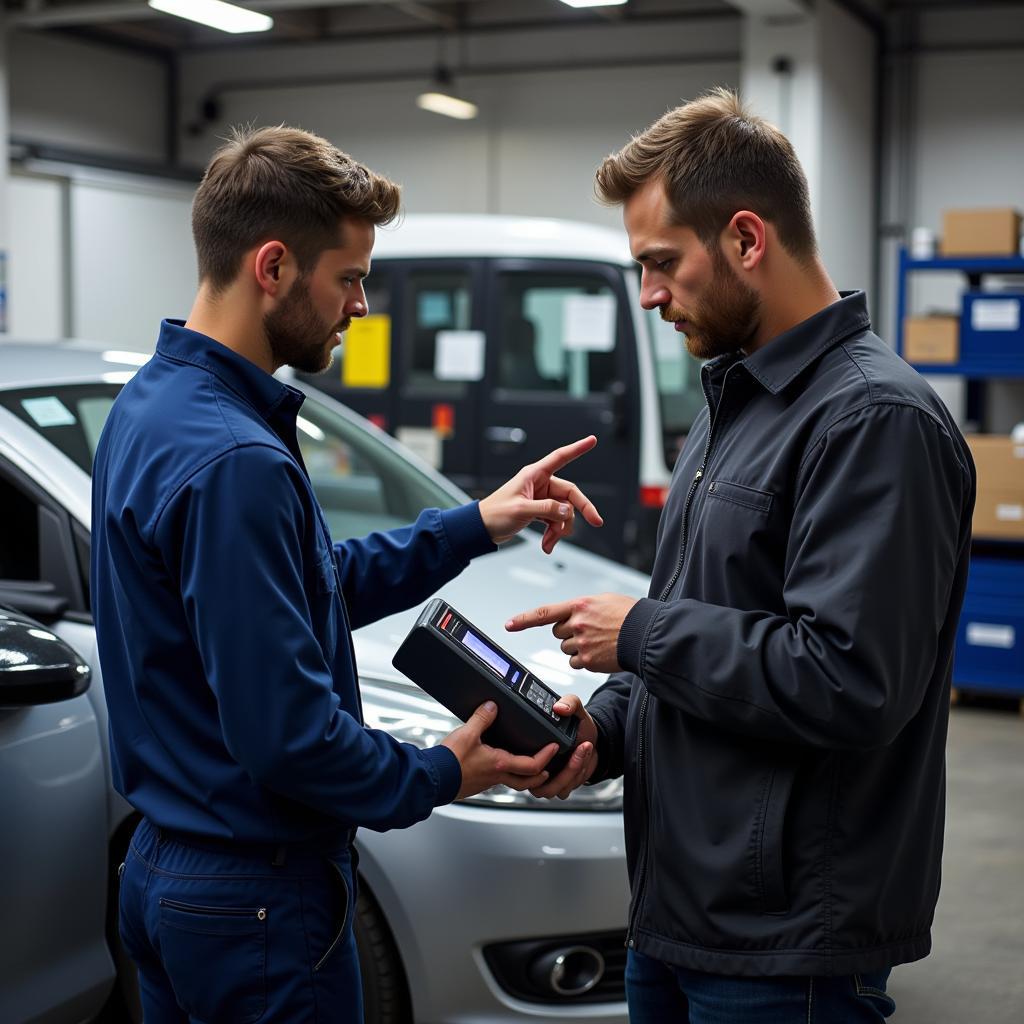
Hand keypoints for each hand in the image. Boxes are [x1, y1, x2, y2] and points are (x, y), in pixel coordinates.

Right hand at [441, 701, 557, 799]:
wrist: (432, 779)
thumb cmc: (449, 762)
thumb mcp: (467, 733)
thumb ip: (481, 717)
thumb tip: (492, 705)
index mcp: (499, 764)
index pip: (532, 765)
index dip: (546, 756)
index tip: (554, 747)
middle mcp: (497, 776)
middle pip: (527, 781)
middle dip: (541, 773)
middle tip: (547, 765)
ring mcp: (487, 782)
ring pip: (513, 782)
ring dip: (524, 775)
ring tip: (528, 765)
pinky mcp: (477, 783)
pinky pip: (499, 780)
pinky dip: (507, 773)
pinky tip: (499, 764)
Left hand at [478, 436, 603, 553]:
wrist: (482, 529)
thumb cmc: (495, 514)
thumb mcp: (521, 510)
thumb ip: (546, 509)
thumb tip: (567, 511)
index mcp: (534, 475)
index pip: (560, 457)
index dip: (577, 448)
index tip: (592, 440)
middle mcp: (540, 484)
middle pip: (570, 494)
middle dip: (580, 510)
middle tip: (596, 521)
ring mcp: (541, 499)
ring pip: (564, 512)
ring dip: (560, 529)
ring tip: (549, 542)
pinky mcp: (540, 511)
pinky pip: (556, 521)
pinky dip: (553, 533)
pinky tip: (547, 544)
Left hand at [505, 593, 637, 673]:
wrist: (647, 633)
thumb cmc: (629, 614)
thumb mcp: (603, 600)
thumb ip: (583, 607)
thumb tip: (572, 615)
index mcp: (579, 605)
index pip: (544, 612)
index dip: (523, 619)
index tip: (509, 625)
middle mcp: (577, 623)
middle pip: (558, 632)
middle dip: (568, 632)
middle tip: (589, 630)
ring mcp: (582, 643)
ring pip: (566, 649)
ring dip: (577, 646)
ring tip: (599, 640)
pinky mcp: (588, 660)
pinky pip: (575, 662)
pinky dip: (584, 660)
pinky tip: (600, 652)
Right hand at [528, 694, 599, 799]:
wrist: (593, 741)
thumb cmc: (578, 729)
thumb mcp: (576, 710)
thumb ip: (570, 702)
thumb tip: (559, 707)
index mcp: (529, 748)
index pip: (519, 762)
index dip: (536, 760)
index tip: (556, 745)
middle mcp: (533, 767)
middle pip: (535, 781)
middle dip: (562, 767)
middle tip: (580, 748)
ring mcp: (544, 780)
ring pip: (551, 789)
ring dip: (572, 771)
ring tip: (584, 750)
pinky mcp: (557, 787)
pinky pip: (562, 791)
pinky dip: (576, 776)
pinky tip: (584, 759)